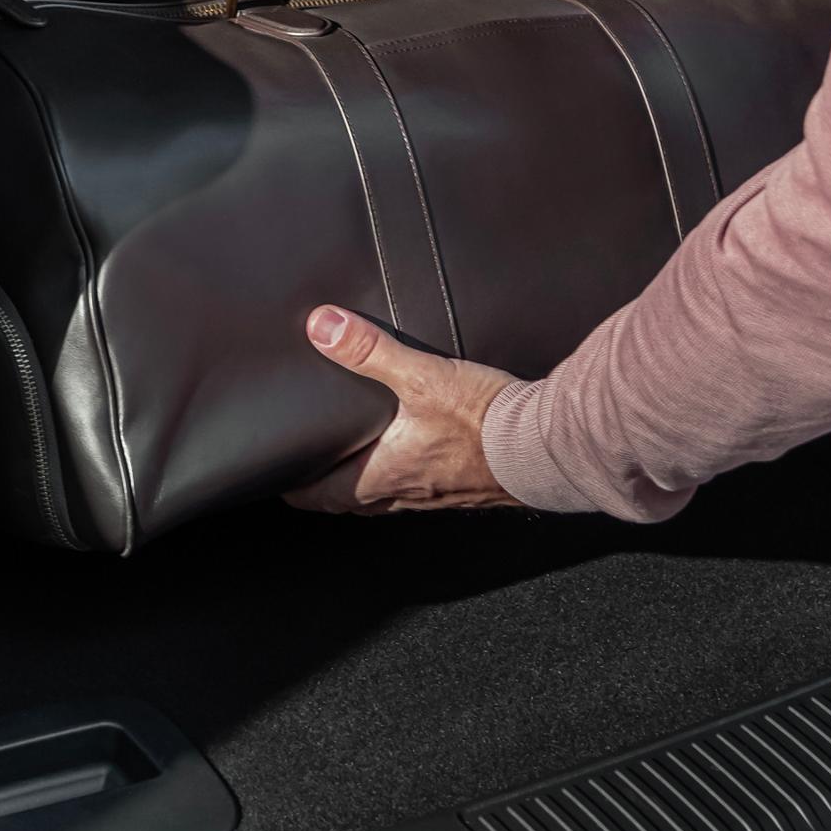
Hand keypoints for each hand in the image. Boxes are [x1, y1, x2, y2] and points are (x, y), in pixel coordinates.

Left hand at [284, 306, 526, 514]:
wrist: (548, 447)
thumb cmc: (487, 421)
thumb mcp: (422, 376)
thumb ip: (370, 350)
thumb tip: (323, 327)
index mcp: (384, 475)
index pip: (324, 496)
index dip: (299, 490)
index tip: (282, 482)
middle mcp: (407, 493)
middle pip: (353, 502)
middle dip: (331, 488)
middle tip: (315, 472)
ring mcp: (439, 496)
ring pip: (389, 498)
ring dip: (371, 484)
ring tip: (361, 461)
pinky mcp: (469, 489)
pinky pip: (428, 490)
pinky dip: (412, 477)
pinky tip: (423, 455)